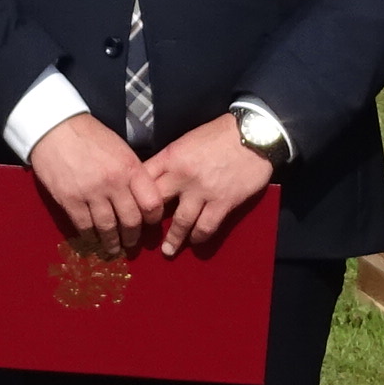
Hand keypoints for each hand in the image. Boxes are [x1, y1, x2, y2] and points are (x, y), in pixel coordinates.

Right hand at [27, 112, 162, 255]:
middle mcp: (114, 183)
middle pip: (131, 221)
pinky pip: (85, 227)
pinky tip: (93, 240)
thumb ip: (132, 173)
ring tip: (114, 248)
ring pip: (108, 228)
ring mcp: (91, 193)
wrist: (55, 128)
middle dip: (133, 237)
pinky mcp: (70, 200)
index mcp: (130, 168)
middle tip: (131, 243)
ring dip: (112, 242)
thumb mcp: (120, 149)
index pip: (152, 203)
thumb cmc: (90, 136)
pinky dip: (91, 237)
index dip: (154, 218)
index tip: (150, 224)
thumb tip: (140, 197)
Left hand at [138, 115, 277, 257]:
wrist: (254, 134)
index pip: (142, 179)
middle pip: (156, 204)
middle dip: (147, 222)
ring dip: (173, 239)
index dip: (132, 196)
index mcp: (170, 157)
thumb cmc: (219, 134)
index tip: (129, 210)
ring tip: (168, 251)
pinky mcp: (223, 202)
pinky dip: (199, 237)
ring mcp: (203, 191)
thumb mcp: (187, 140)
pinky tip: (195, 241)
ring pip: (180, 222)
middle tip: (142, 237)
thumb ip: (170, 160)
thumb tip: (154, 177)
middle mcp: (182, 176)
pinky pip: (206, 226)